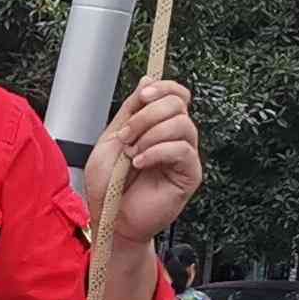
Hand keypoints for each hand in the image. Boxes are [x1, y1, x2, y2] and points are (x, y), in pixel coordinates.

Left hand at [86, 79, 201, 245]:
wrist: (110, 219)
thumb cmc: (108, 185)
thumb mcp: (111, 140)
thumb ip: (130, 111)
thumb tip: (148, 80)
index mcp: (158, 125)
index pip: (175, 94)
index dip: (163, 88)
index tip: (142, 97)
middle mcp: (175, 137)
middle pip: (178, 104)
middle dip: (147, 115)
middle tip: (126, 137)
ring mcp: (184, 155)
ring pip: (182, 124)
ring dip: (150, 134)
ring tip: (131, 153)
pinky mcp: (190, 174)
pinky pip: (182, 149)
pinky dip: (157, 151)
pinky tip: (139, 163)